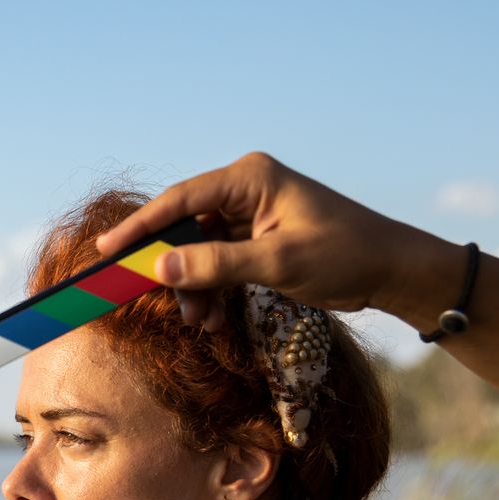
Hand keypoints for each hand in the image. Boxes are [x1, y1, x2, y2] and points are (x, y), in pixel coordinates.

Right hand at [94, 152, 430, 332]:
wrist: (392, 269)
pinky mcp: (256, 238)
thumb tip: (161, 268)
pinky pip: (217, 262)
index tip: (106, 251)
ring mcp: (249, 213)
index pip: (179, 200)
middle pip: (184, 227)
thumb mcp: (279, 262)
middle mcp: (244, 189)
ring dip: (194, 287)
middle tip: (164, 303)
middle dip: (174, 270)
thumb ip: (218, 264)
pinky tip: (213, 317)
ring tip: (200, 321)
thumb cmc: (345, 255)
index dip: (139, 227)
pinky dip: (211, 289)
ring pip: (198, 250)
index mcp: (249, 178)